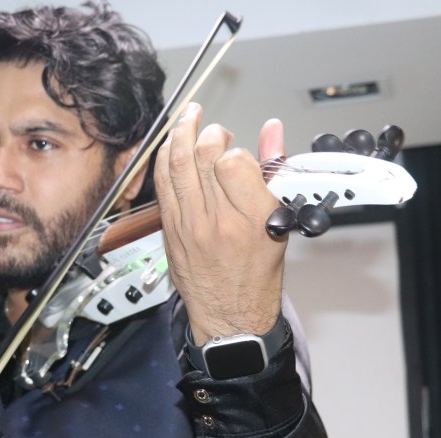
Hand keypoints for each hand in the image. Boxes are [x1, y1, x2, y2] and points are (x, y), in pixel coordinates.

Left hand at [154, 103, 286, 343]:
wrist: (230, 316)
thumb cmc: (257, 275)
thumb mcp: (278, 223)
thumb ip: (273, 171)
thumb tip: (272, 131)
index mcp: (252, 220)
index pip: (233, 162)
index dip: (235, 150)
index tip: (239, 154)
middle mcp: (218, 222)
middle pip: (203, 157)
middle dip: (208, 133)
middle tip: (215, 130)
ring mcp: (189, 227)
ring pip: (176, 166)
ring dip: (180, 134)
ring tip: (188, 117)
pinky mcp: (170, 231)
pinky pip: (162, 186)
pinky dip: (164, 160)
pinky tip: (170, 146)